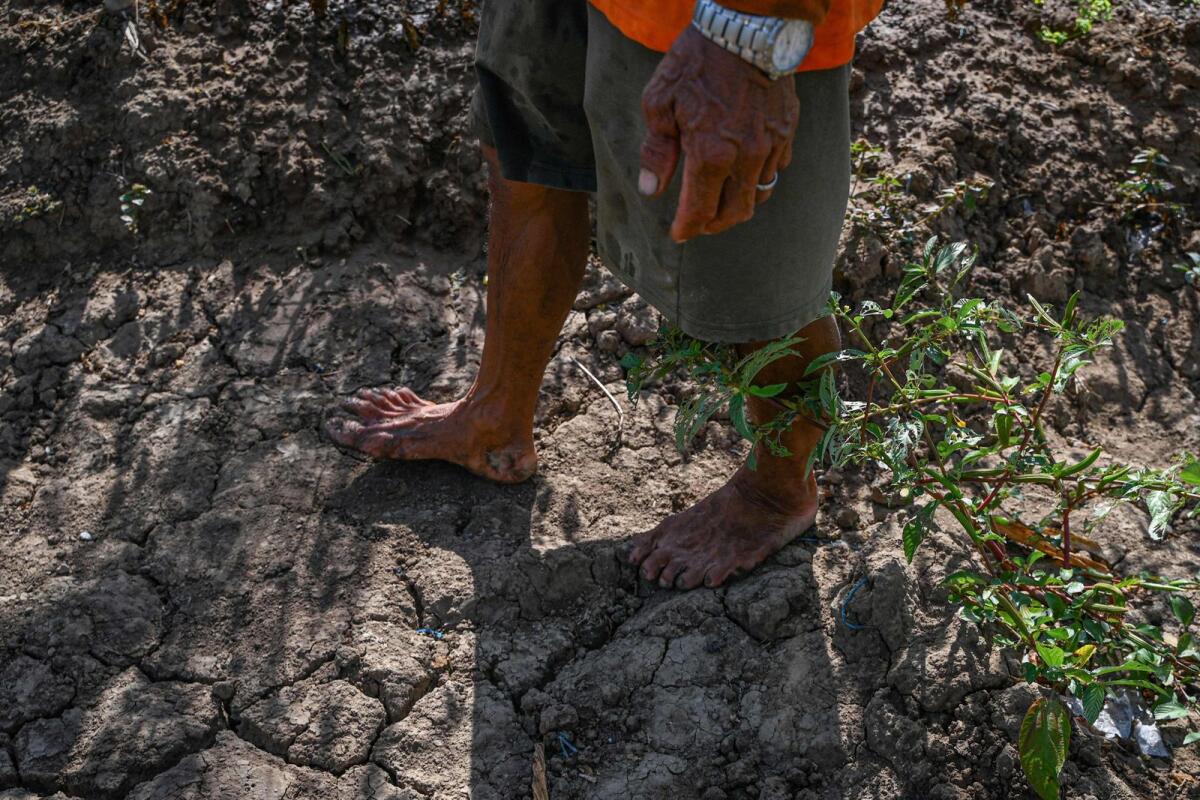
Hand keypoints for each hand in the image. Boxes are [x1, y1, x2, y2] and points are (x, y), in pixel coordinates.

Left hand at [639, 25, 799, 242]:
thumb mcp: (660, 102)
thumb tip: (651, 190)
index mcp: (710, 155)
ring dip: (740, 206)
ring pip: (760, 194)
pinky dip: (761, 179)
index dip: (687, 228)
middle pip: (735, 213)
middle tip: (699, 224)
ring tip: (724, 204)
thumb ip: (657, 151)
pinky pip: (777, 168)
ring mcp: (771, 144)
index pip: (699, 210)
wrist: (745, 26)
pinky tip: (746, 172)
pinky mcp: (787, 129)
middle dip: (714, 225)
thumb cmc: (696, 61)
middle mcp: (745, 158)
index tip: (678, 234)